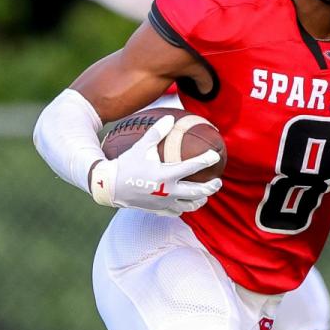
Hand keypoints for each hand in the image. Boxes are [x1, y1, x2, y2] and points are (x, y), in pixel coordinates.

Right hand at [90, 115, 222, 215]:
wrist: (110, 186)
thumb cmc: (127, 164)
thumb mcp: (141, 146)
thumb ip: (157, 132)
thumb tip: (170, 118)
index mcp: (166, 174)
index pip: (192, 167)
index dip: (206, 160)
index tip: (215, 155)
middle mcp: (168, 191)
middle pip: (198, 192)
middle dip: (211, 187)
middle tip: (218, 181)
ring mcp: (164, 203)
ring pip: (190, 206)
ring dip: (200, 200)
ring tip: (205, 195)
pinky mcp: (158, 210)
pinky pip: (177, 212)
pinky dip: (184, 207)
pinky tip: (186, 202)